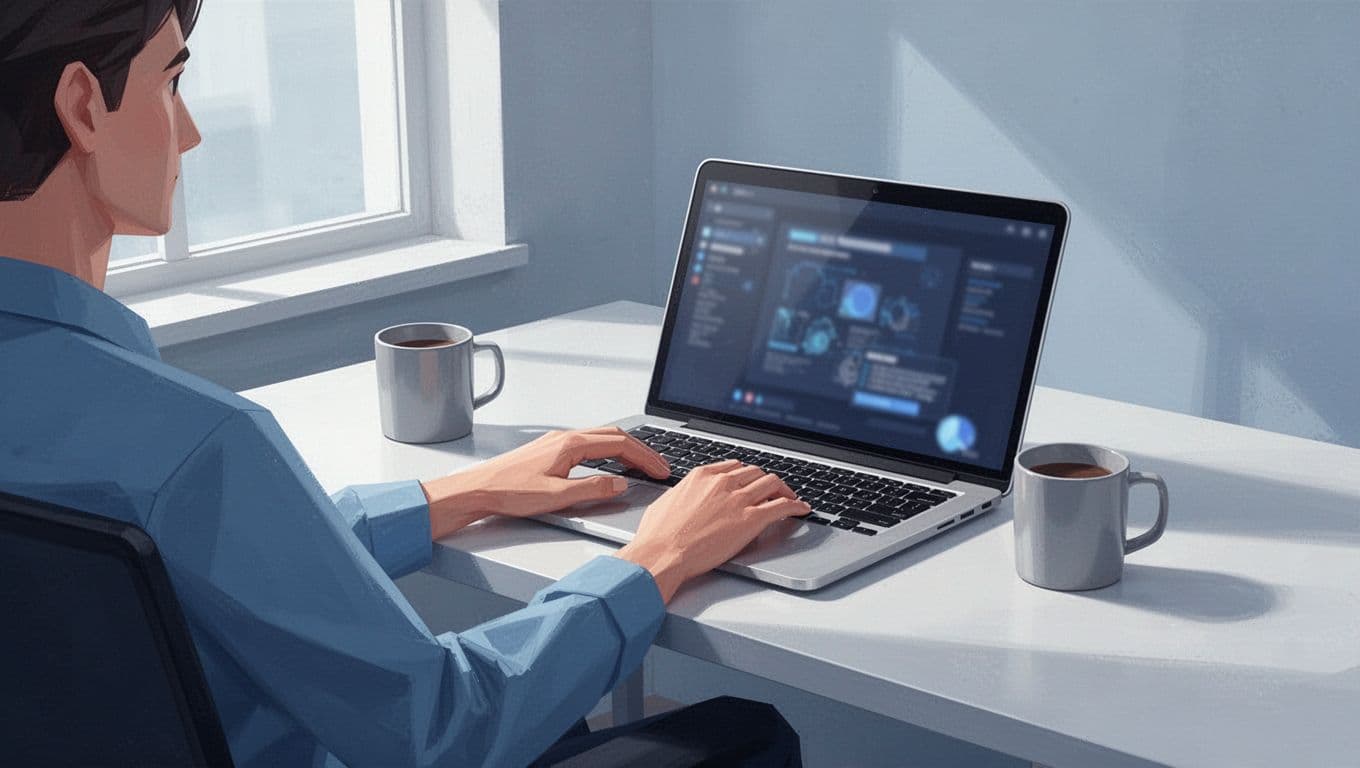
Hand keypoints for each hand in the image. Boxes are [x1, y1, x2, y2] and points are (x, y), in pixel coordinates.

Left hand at [421, 426, 669, 537]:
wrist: (477, 489)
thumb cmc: (508, 492)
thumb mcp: (556, 497)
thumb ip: (592, 489)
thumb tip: (620, 485)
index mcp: (570, 445)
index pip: (619, 444)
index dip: (645, 457)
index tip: (661, 470)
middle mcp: (564, 437)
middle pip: (613, 436)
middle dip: (640, 450)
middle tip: (658, 467)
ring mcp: (556, 441)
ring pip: (600, 437)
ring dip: (624, 449)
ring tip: (640, 465)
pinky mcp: (548, 450)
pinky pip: (587, 443)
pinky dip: (607, 450)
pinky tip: (607, 463)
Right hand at [615, 460, 810, 602]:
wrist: (662, 553)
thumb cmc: (657, 536)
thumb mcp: (665, 504)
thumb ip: (681, 496)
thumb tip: (683, 499)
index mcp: (701, 476)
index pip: (734, 466)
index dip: (747, 474)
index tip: (751, 481)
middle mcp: (722, 482)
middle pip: (756, 472)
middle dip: (767, 481)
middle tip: (774, 491)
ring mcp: (738, 499)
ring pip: (772, 483)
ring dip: (784, 490)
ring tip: (790, 498)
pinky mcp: (750, 519)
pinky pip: (782, 506)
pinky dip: (796, 505)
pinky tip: (802, 509)